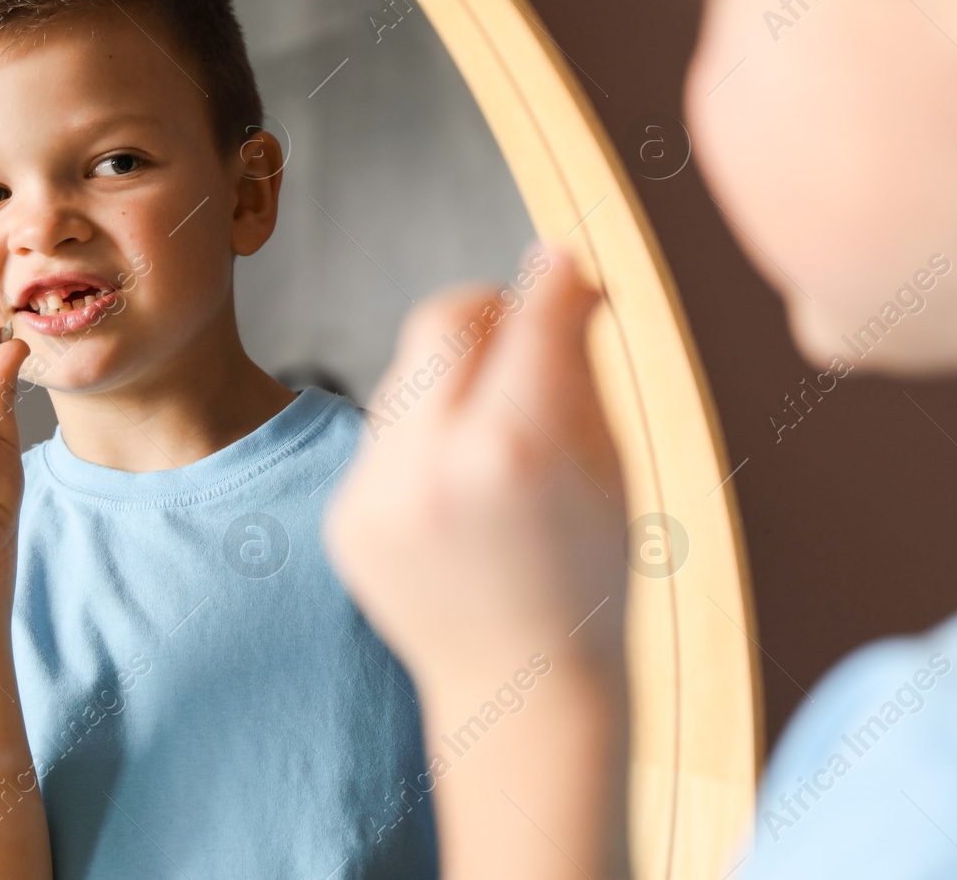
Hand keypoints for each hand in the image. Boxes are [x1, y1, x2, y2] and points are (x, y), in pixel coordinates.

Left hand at [323, 243, 627, 699]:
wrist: (523, 694)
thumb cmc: (588, 582)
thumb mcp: (610, 467)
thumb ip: (579, 368)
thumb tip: (563, 280)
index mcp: (516, 447)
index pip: (528, 314)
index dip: (554, 279)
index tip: (565, 263)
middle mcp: (433, 463)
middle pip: (444, 316)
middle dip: (489, 309)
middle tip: (524, 330)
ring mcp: (377, 494)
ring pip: (407, 374)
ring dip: (454, 379)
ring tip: (497, 438)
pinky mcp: (346, 517)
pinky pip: (385, 436)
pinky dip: (424, 440)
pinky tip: (459, 495)